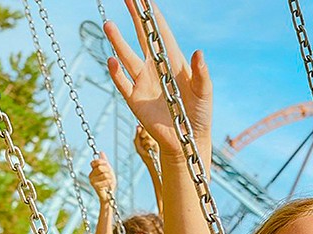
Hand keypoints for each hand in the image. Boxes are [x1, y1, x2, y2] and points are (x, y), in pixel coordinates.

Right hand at [88, 153, 115, 201]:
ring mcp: (92, 181)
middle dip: (108, 171)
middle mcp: (90, 175)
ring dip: (110, 177)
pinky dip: (109, 183)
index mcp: (93, 170)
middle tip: (110, 175)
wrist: (109, 194)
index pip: (96, 161)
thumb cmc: (108, 182)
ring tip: (109, 181)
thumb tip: (101, 152)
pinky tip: (108, 186)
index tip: (107, 166)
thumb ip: (104, 161)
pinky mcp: (95, 186)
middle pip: (100, 167)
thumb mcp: (108, 170)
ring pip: (104, 174)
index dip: (103, 162)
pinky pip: (106, 181)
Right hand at [104, 0, 211, 159]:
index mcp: (173, 62)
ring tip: (108, 24)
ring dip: (118, 41)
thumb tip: (198, 52)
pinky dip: (116, 73)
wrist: (187, 140)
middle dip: (135, 17)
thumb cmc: (200, 114)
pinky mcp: (134, 99)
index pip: (162, 33)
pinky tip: (111, 60)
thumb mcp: (205, 91)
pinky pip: (122, 83)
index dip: (154, 15)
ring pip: (127, 57)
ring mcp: (143, 82)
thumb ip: (201, 73)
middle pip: (142, 37)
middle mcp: (155, 68)